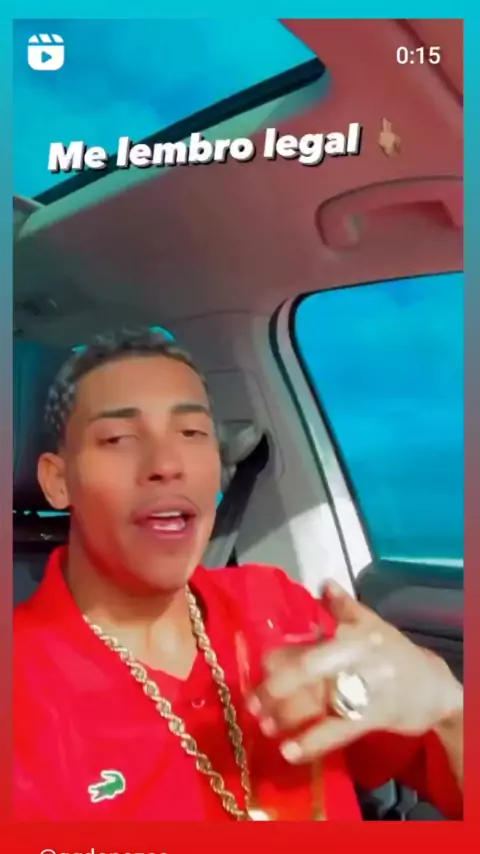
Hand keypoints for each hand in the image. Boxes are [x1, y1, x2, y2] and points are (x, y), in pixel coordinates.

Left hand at [249, 581, 462, 763]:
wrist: (433, 688)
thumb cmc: (396, 654)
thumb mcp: (373, 624)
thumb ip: (344, 607)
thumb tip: (324, 582)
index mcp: (354, 633)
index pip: (311, 641)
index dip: (281, 655)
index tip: (259, 665)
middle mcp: (358, 657)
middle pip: (309, 667)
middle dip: (277, 684)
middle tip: (251, 700)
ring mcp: (365, 688)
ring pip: (319, 700)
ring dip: (287, 715)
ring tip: (263, 725)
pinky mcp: (372, 717)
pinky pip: (336, 730)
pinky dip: (312, 741)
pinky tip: (289, 751)